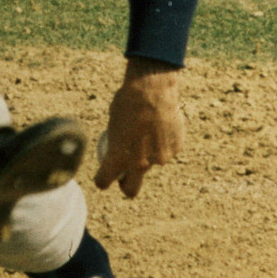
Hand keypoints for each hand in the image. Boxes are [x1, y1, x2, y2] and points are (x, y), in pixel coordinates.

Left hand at [93, 57, 185, 196]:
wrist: (153, 88)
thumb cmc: (127, 100)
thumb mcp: (114, 121)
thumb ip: (118, 142)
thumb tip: (119, 149)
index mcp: (118, 158)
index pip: (103, 181)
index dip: (102, 179)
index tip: (103, 175)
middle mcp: (140, 163)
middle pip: (131, 189)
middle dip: (126, 185)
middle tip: (125, 174)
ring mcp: (160, 158)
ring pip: (152, 163)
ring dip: (149, 154)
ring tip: (149, 130)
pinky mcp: (175, 148)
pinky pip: (167, 150)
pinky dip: (164, 142)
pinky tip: (162, 124)